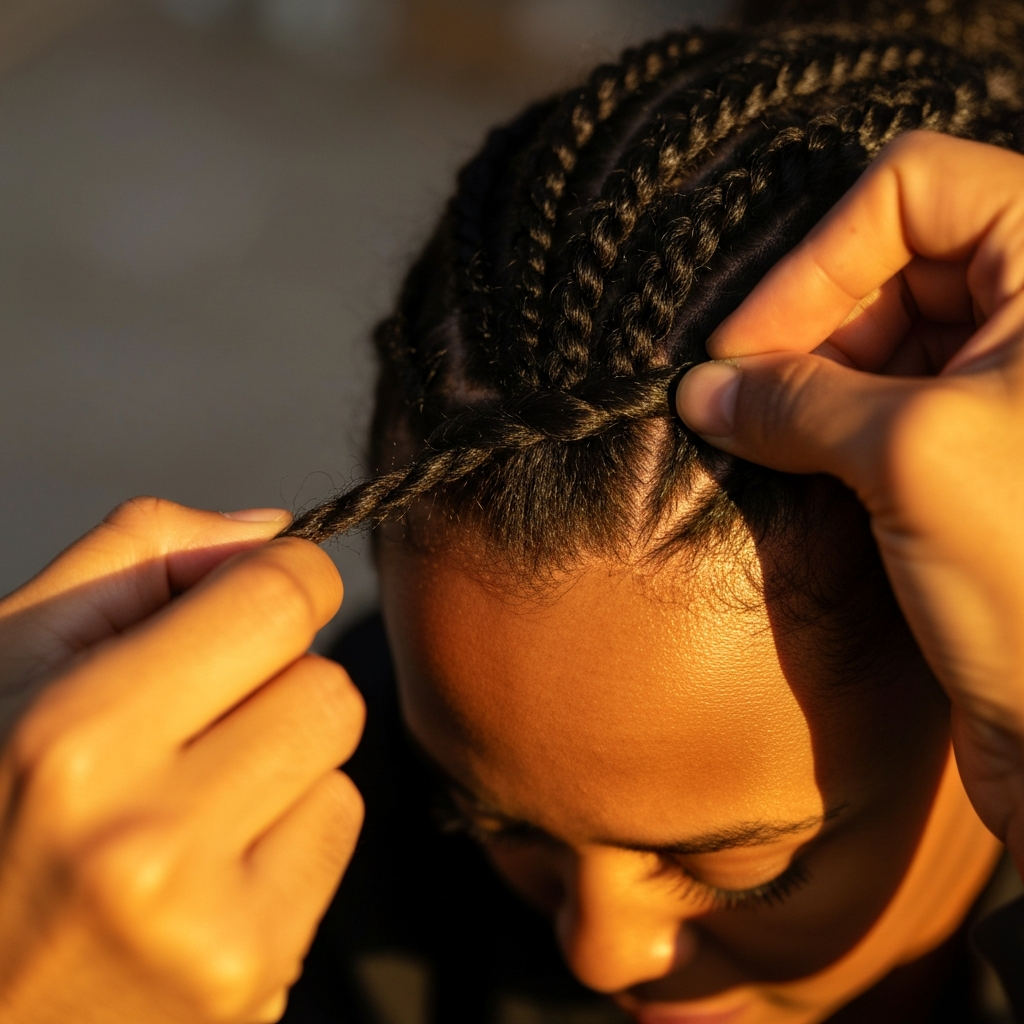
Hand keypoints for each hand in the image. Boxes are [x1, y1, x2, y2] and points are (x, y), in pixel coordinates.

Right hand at [0, 499, 363, 1023]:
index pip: (281, 602)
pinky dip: (290, 831)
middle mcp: (147, 839)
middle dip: (278, 681)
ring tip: (193, 797)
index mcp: (74, 737)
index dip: (284, 580)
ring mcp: (209, 927)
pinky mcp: (256, 978)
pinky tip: (211, 862)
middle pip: (328, 687)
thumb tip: (273, 530)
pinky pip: (336, 836)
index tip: (255, 598)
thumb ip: (136, 561)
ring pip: (341, 761)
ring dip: (286, 758)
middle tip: (200, 718)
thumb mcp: (9, 657)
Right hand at [675, 131, 1023, 871]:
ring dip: (808, 385)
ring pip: (883, 342)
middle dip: (805, 327)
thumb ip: (795, 399)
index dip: (821, 258)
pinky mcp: (977, 464)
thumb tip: (701, 387)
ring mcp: (1010, 396)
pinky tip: (786, 468)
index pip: (915, 189)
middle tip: (736, 400)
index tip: (750, 346)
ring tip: (754, 440)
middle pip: (891, 267)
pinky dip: (827, 430)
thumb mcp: (912, 455)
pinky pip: (885, 411)